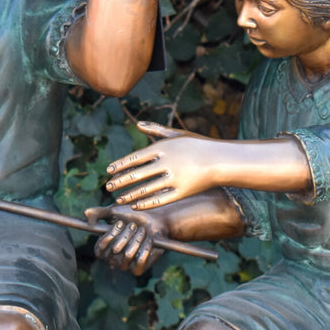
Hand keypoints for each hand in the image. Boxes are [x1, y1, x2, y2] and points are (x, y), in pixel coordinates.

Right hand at [85, 204, 167, 274]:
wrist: (155, 221)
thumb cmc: (132, 216)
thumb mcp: (114, 211)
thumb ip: (98, 213)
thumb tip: (85, 214)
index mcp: (103, 249)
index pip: (100, 249)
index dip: (110, 235)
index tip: (119, 223)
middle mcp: (112, 260)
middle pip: (115, 250)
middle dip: (126, 235)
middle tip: (133, 225)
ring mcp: (124, 266)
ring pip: (127, 255)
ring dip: (136, 240)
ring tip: (142, 230)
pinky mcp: (138, 269)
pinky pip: (139, 262)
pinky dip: (145, 248)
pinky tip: (149, 239)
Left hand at [105, 120, 219, 208]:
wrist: (221, 159)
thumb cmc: (197, 145)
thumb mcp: (176, 134)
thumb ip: (155, 130)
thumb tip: (138, 123)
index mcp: (164, 147)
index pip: (135, 157)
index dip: (121, 165)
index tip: (109, 171)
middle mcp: (168, 162)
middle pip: (138, 174)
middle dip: (120, 181)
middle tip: (108, 187)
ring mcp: (175, 178)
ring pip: (146, 189)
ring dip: (130, 195)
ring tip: (118, 199)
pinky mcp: (183, 191)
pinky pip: (160, 200)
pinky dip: (146, 203)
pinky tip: (135, 206)